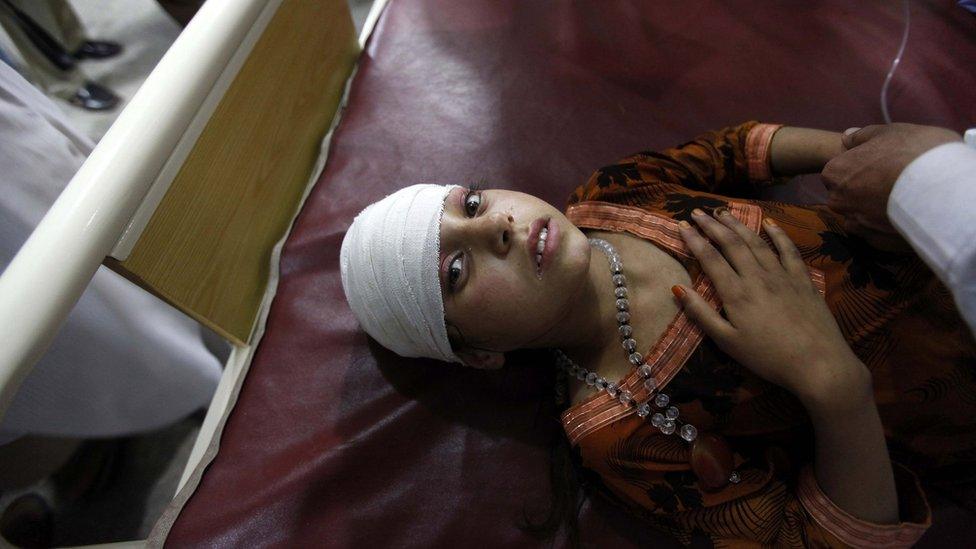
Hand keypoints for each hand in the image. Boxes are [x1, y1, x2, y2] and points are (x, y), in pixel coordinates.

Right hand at [675, 209, 870, 409]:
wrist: (817, 363)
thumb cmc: (768, 357)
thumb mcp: (727, 342)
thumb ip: (702, 314)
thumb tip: (678, 289)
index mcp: (736, 293)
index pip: (710, 258)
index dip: (694, 240)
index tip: (682, 225)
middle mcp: (757, 276)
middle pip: (731, 243)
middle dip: (712, 225)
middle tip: (698, 212)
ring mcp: (782, 275)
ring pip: (756, 242)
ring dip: (738, 224)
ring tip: (724, 212)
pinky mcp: (802, 279)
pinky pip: (788, 249)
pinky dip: (778, 234)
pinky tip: (769, 223)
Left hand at [821, 123, 960, 246]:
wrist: (942, 190)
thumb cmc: (913, 153)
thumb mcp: (888, 132)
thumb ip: (862, 136)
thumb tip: (847, 137)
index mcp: (836, 172)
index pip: (839, 170)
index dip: (860, 166)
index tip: (882, 164)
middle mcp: (839, 201)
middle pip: (847, 194)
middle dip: (864, 189)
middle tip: (893, 180)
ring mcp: (857, 223)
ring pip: (860, 216)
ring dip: (874, 210)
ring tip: (901, 199)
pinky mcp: (876, 242)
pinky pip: (877, 233)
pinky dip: (887, 226)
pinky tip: (905, 216)